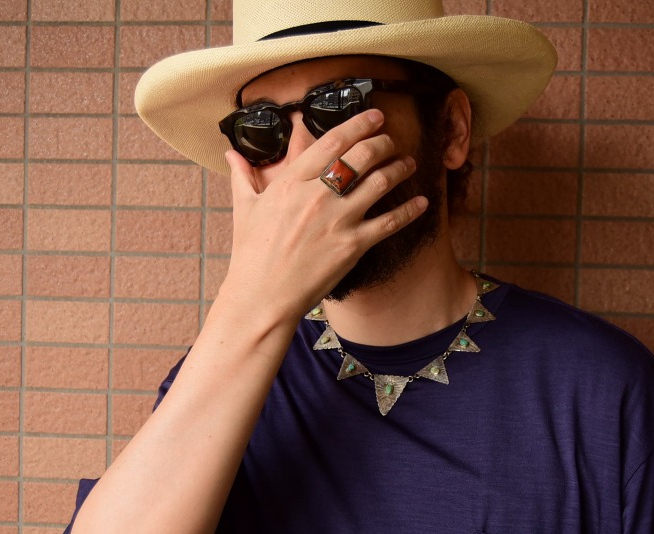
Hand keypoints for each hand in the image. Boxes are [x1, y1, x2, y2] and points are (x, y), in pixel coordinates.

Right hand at [222, 109, 428, 316]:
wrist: (262, 295)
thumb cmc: (251, 253)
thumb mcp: (244, 208)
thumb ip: (243, 176)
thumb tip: (231, 154)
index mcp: (292, 181)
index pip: (332, 141)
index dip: (359, 124)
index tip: (374, 116)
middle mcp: (318, 195)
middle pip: (362, 156)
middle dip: (383, 142)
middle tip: (391, 141)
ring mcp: (338, 220)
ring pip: (381, 182)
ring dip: (400, 169)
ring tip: (408, 164)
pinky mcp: (353, 246)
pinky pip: (390, 222)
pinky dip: (410, 210)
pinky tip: (422, 203)